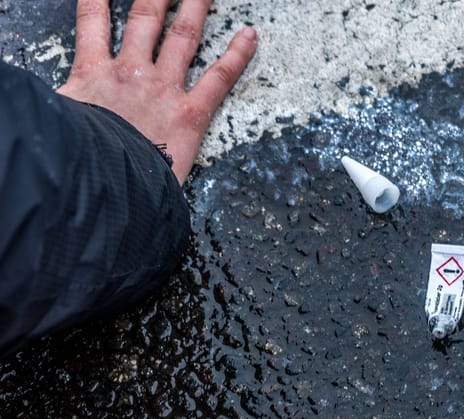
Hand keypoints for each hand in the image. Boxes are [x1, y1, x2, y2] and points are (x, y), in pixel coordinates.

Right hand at [56, 0, 257, 183]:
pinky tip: (251, 36)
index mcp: (92, 73)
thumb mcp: (55, 120)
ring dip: (195, 8)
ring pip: (183, 36)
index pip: (91, 22)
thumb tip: (40, 102)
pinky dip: (238, 54)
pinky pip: (220, 77)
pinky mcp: (191, 112)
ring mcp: (163, 88)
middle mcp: (130, 72)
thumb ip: (59, 104)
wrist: (102, 183)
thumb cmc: (76, 158)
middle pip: (144, 19)